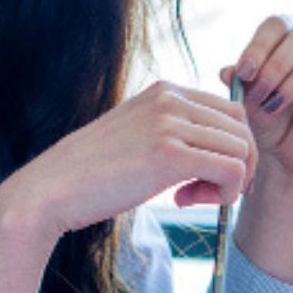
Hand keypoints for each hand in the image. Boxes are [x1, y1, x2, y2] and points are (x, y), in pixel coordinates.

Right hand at [0, 81, 256, 233]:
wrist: (50, 191)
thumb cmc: (90, 174)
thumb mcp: (136, 138)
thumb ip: (171, 133)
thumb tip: (215, 153)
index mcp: (164, 91)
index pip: (230, 111)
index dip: (231, 148)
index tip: (208, 176)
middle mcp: (170, 99)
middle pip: (242, 128)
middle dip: (236, 166)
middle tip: (206, 191)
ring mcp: (170, 124)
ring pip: (241, 150)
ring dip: (228, 183)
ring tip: (190, 198)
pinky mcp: (171, 155)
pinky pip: (231, 171)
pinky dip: (223, 193)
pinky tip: (185, 201)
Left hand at [227, 15, 292, 182]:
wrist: (283, 153)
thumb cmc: (263, 116)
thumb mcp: (245, 99)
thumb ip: (239, 82)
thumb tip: (227, 71)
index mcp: (288, 34)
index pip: (278, 24)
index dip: (260, 46)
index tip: (244, 73)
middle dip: (278, 65)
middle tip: (260, 93)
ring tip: (277, 104)